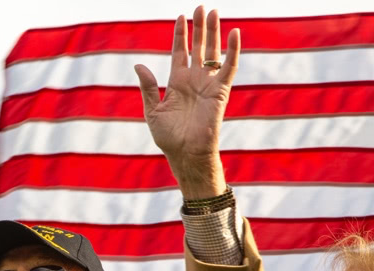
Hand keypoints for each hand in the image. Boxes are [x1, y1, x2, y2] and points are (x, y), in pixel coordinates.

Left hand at [134, 6, 239, 198]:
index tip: (180, 16)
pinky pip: (229, 67)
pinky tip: (234, 33)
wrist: (186, 154)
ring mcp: (208, 84)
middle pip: (198, 47)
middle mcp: (194, 80)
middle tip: (201, 6)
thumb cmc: (169, 138)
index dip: (180, 35)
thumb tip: (139, 65)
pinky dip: (233, 50)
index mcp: (177, 82)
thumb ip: (148, 87)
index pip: (180, 52)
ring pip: (212, 52)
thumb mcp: (153, 110)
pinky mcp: (220, 91)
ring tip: (213, 12)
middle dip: (199, 27)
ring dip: (213, 32)